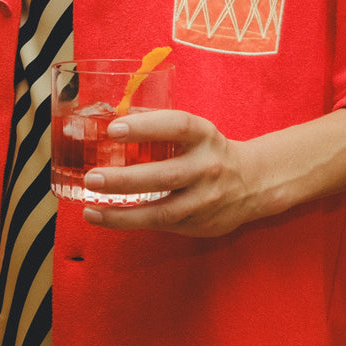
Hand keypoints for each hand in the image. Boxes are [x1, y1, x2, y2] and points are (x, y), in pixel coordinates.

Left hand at [82, 109, 260, 237]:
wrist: (254, 183)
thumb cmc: (210, 152)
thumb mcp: (195, 132)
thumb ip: (160, 127)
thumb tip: (111, 120)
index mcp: (205, 136)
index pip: (176, 126)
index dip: (145, 127)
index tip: (113, 129)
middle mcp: (208, 168)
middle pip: (165, 176)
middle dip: (124, 179)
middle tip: (92, 178)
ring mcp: (205, 200)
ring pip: (161, 212)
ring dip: (121, 214)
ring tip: (91, 210)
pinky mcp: (199, 225)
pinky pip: (161, 225)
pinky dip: (130, 222)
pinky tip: (106, 217)